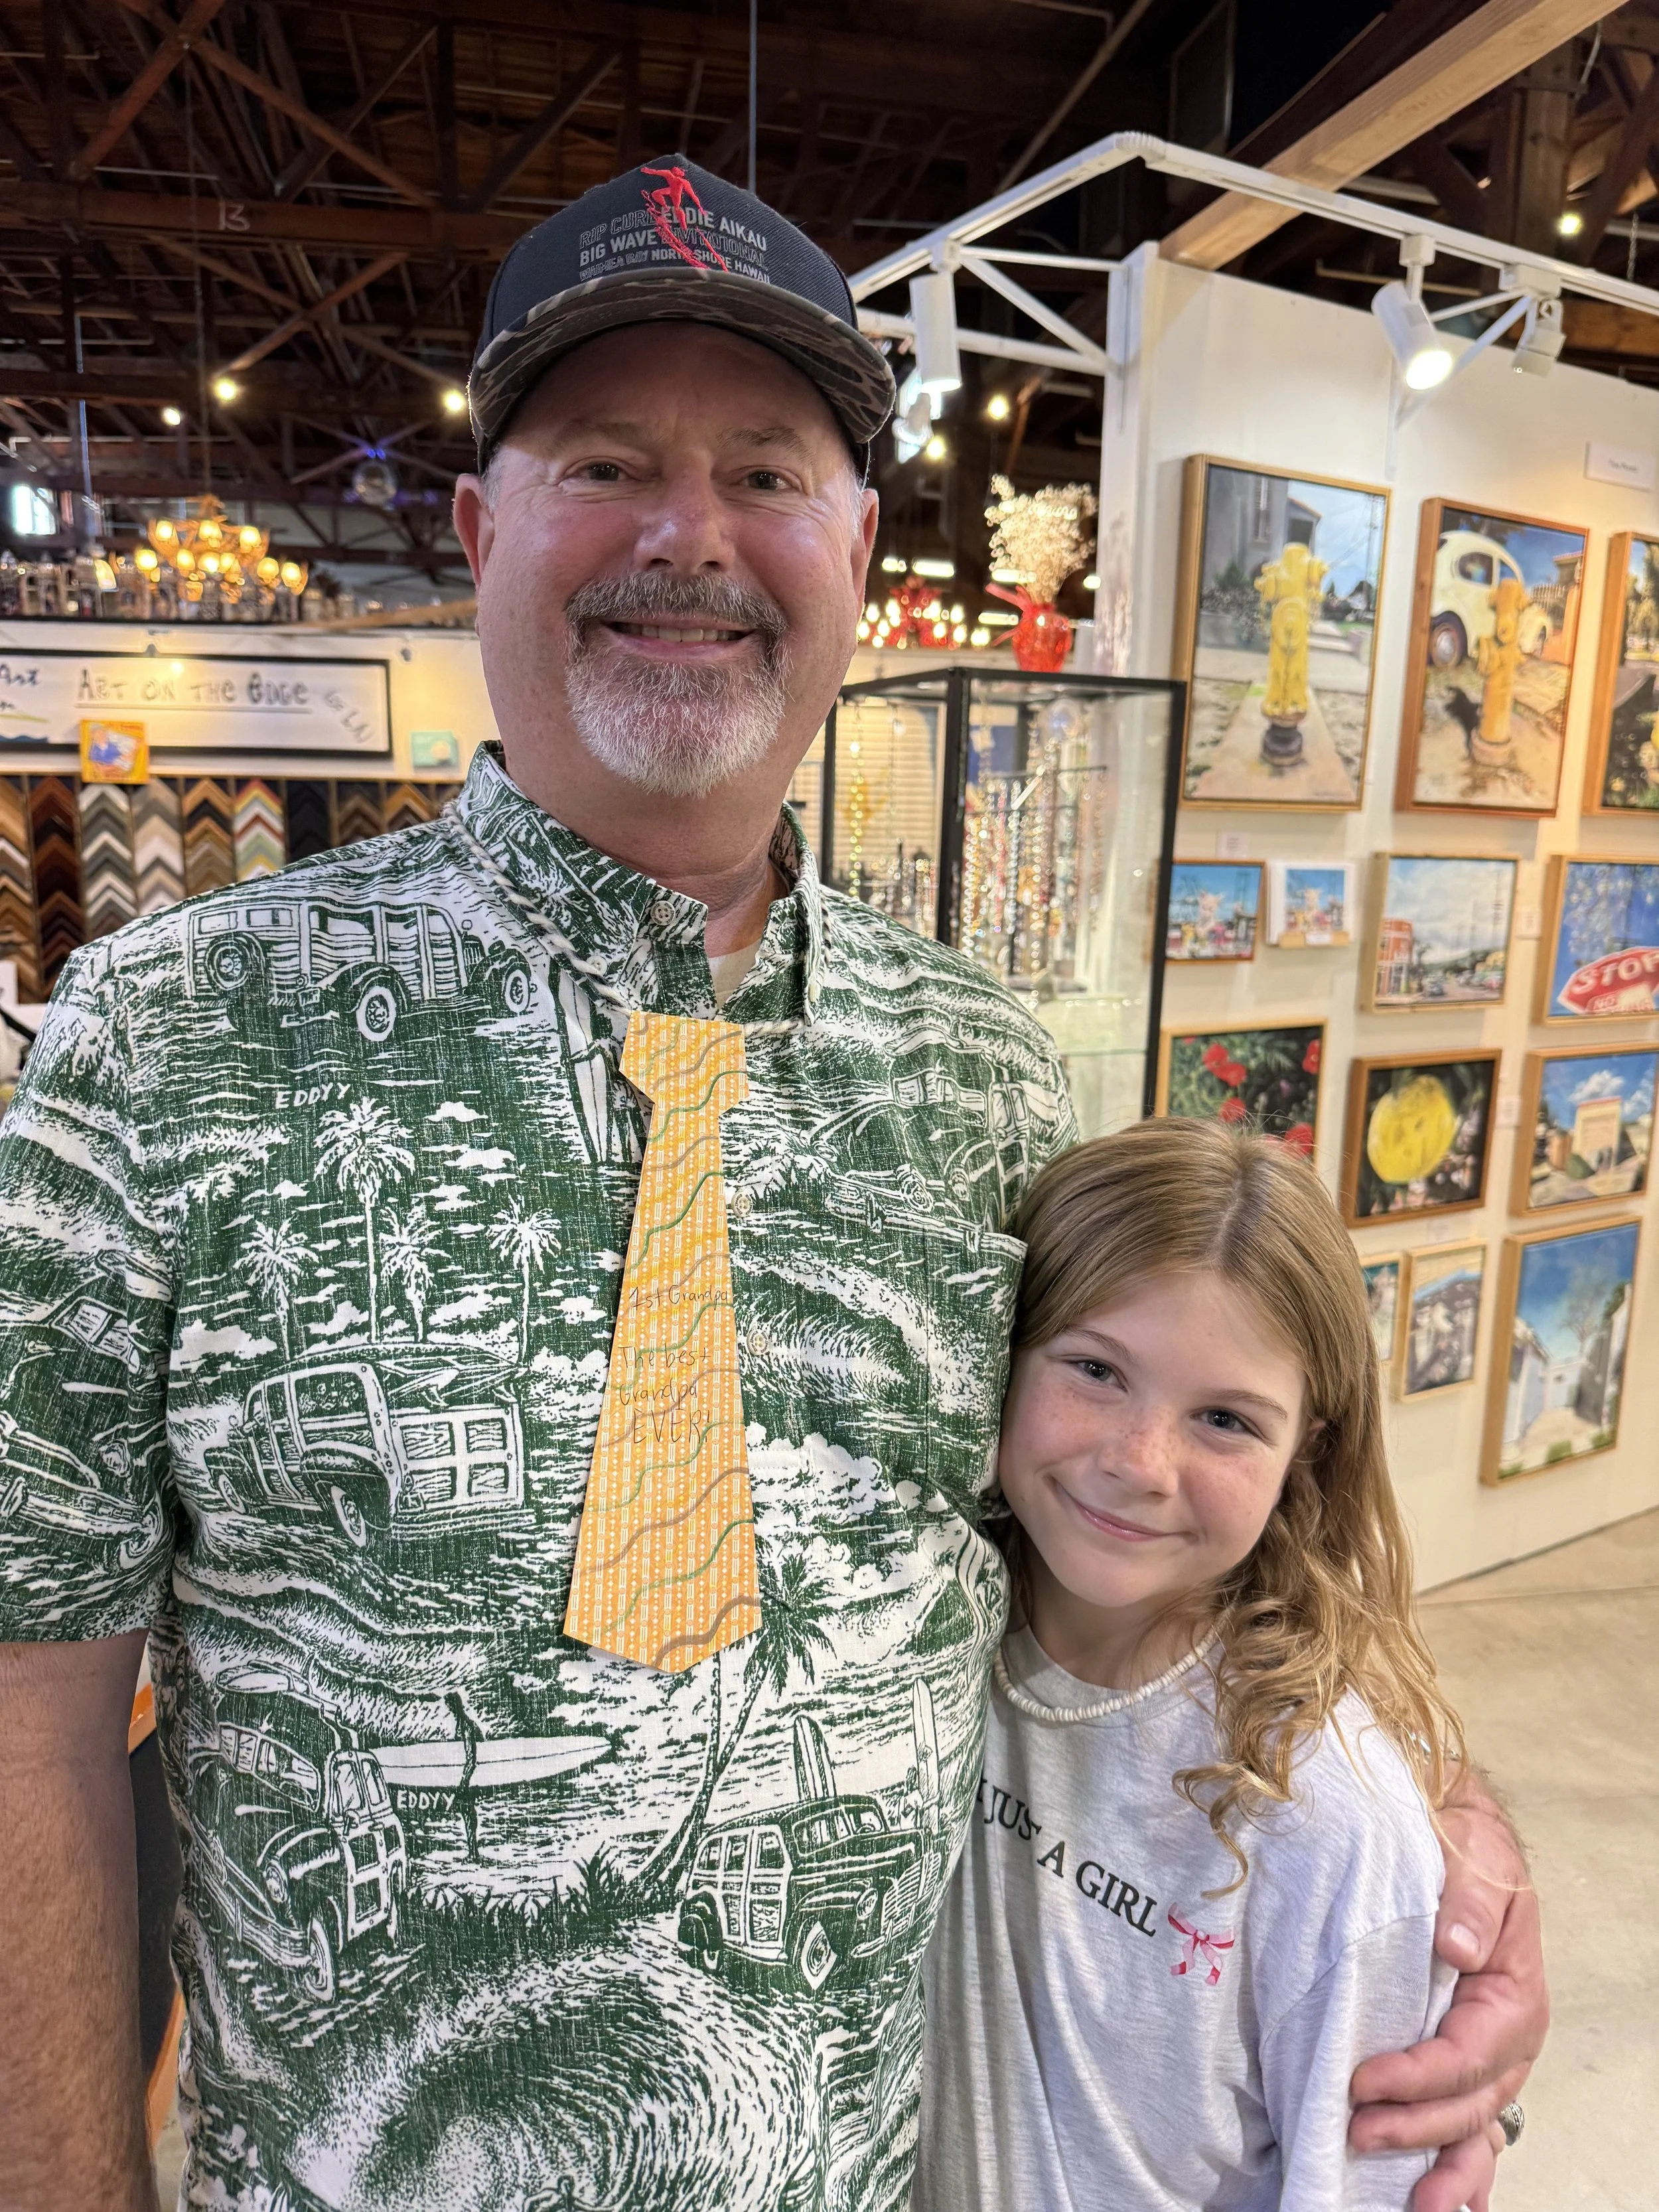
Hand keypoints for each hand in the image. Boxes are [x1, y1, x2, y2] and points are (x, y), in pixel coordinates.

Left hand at [1349, 1784, 1546, 2211]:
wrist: (1455, 1835)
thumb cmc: (1465, 1848)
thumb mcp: (1477, 1855)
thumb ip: (1471, 1900)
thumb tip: (1455, 1945)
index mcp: (1512, 1996)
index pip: (1465, 2053)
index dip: (1418, 2075)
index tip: (1363, 2080)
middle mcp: (1504, 2039)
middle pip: (1467, 2103)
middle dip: (1416, 2128)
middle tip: (1357, 2134)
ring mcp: (1484, 2057)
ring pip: (1472, 2128)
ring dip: (1446, 2171)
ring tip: (1416, 2208)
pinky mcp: (1457, 2059)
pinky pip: (1465, 2122)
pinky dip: (1456, 2165)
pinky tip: (1437, 2201)